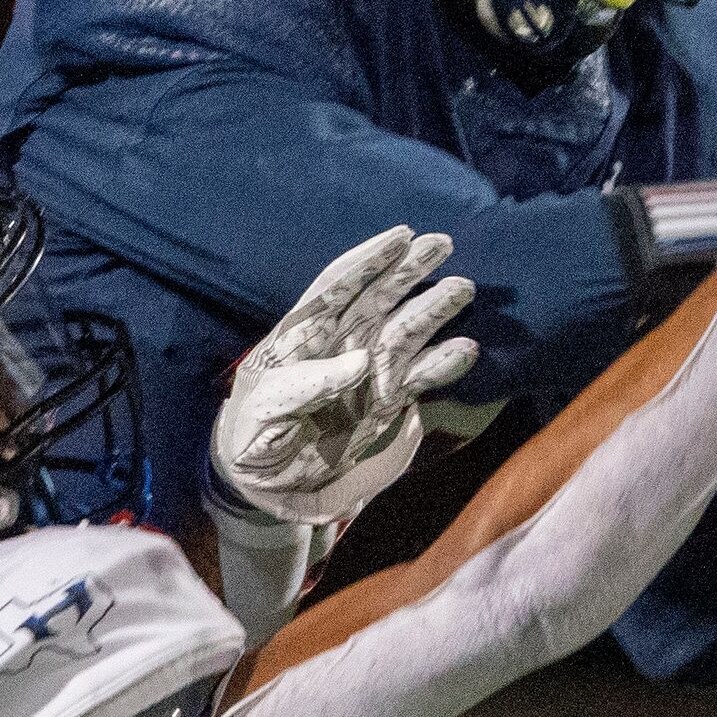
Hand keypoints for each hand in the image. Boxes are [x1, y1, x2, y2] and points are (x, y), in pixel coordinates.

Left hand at [210, 227, 479, 524]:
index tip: (401, 237)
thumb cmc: (251, 435)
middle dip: (409, 270)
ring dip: (433, 309)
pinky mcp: (385, 401)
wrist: (264, 480)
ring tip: (462, 286)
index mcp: (302, 334)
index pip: (337, 286)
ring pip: (404, 330)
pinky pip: (419, 376)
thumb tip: (360, 360)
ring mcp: (366, 371)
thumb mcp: (266, 410)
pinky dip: (442, 365)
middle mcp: (339, 343)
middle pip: (378, 297)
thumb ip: (306, 384)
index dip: (368, 260)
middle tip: (443, 243)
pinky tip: (465, 350)